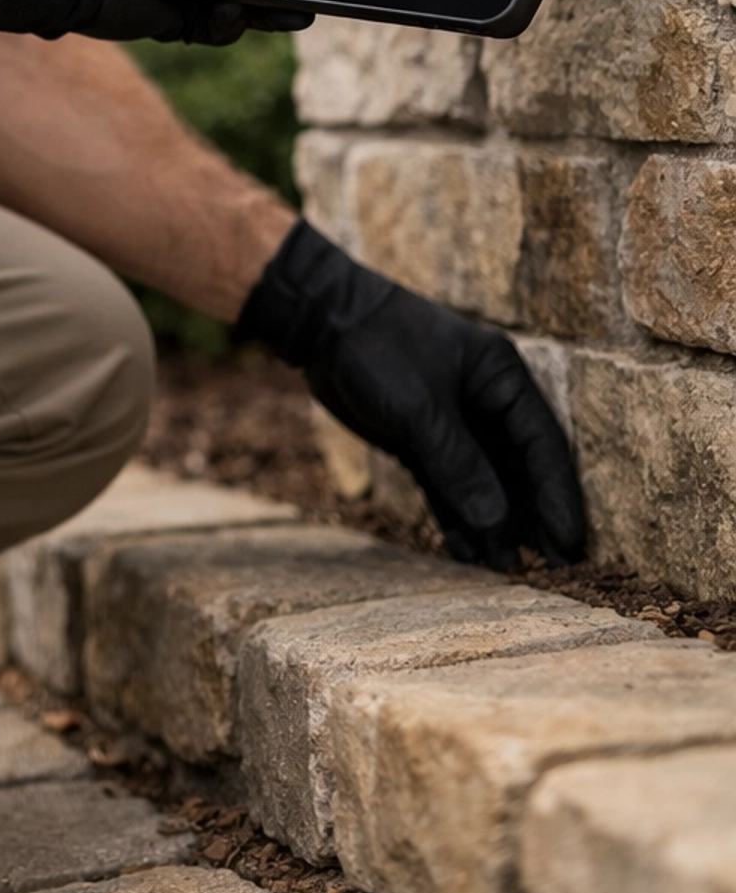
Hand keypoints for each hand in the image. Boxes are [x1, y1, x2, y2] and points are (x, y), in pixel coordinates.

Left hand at [237, 221, 584, 567]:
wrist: (321, 322)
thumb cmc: (380, 348)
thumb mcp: (422, 408)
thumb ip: (459, 466)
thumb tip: (496, 524)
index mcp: (501, 377)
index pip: (543, 443)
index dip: (558, 494)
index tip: (571, 542)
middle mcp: (486, 400)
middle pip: (519, 467)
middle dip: (532, 516)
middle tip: (554, 569)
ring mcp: (454, 422)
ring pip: (484, 481)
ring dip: (493, 523)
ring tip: (507, 570)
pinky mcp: (422, 439)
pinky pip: (448, 484)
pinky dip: (456, 515)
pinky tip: (466, 551)